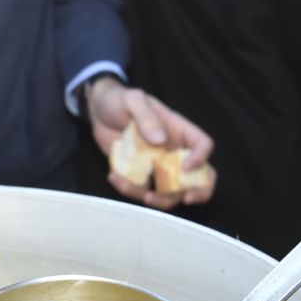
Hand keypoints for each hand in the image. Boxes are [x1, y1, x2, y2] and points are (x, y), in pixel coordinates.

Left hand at [87, 80, 216, 208]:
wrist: (97, 111)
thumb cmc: (119, 100)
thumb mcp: (132, 100)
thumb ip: (146, 117)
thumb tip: (160, 140)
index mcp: (178, 131)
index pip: (202, 144)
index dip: (201, 158)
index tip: (186, 167)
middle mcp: (172, 151)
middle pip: (199, 176)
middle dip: (199, 191)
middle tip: (186, 198)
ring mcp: (156, 166)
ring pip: (170, 191)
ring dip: (161, 200)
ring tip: (144, 196)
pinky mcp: (138, 174)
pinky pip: (140, 189)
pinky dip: (130, 190)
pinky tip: (114, 177)